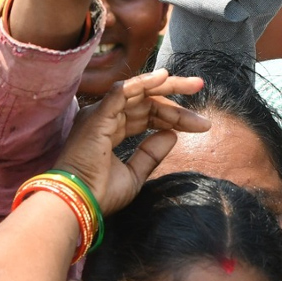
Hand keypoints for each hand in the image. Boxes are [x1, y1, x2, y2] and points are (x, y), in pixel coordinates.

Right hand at [55, 70, 210, 215]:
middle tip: (201, 88)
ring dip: (167, 86)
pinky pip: (122, 91)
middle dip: (176, 97)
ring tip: (195, 84)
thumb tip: (172, 135)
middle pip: (146, 101)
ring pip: (139, 92)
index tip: (202, 125)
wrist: (78, 203)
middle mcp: (105, 118)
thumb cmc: (99, 193)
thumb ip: (151, 153)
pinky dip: (143, 82)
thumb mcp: (134, 174)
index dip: (174, 117)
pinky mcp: (98, 115)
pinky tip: (164, 77)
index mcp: (111, 130)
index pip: (147, 115)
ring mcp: (100, 114)